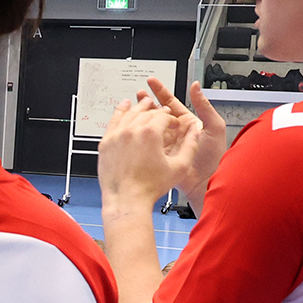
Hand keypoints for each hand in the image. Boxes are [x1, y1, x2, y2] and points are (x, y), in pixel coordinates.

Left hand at [98, 89, 200, 209]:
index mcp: (150, 133)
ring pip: (129, 113)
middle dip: (157, 111)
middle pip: (146, 111)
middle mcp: (132, 130)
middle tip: (162, 113)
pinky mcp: (106, 142)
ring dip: (139, 107)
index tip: (174, 125)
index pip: (163, 115)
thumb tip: (196, 131)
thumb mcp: (179, 167)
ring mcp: (117, 135)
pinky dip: (120, 111)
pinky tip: (124, 107)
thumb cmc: (149, 187)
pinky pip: (114, 120)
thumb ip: (191, 146)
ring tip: (145, 103)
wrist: (126, 199)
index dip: (171, 119)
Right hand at [144, 78, 226, 206]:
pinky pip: (149, 143)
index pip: (172, 103)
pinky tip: (135, 130)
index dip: (161, 91)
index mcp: (188, 123)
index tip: (151, 82)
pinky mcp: (160, 156)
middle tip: (138, 93)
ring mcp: (167, 144)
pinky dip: (142, 136)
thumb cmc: (215, 157)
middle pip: (158, 113)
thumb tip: (196, 87)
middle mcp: (176, 132)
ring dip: (142, 117)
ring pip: (151, 127)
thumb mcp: (214, 127)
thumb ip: (204, 106)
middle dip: (147, 102)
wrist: (208, 182)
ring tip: (134, 108)